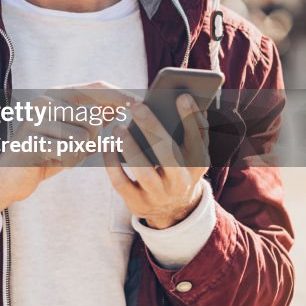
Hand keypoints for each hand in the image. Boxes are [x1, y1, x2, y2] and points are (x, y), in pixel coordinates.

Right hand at [0, 82, 135, 231]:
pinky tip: (50, 161)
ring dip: (79, 153)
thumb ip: (95, 118)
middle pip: (93, 117)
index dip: (118, 95)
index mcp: (54, 95)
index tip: (138, 104)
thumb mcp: (73, 133)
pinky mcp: (32, 140)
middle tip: (76, 148)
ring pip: (84, 136)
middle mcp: (44, 101)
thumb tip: (126, 104)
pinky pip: (68, 151)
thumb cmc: (46, 154)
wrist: (9, 176)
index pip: (95, 87)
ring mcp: (36, 119)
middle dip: (94, 139)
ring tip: (60, 155)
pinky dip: (66, 160)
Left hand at [102, 94, 210, 228]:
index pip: (198, 139)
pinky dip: (112, 163)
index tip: (181, 96)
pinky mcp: (138, 203)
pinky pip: (121, 183)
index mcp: (197, 163)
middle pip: (169, 155)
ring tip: (118, 127)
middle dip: (153, 129)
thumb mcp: (190, 152)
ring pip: (144, 171)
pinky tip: (107, 145)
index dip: (191, 118)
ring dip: (130, 147)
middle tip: (137, 106)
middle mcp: (181, 181)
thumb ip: (189, 128)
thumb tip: (184, 96)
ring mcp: (159, 195)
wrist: (173, 209)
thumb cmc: (178, 166)